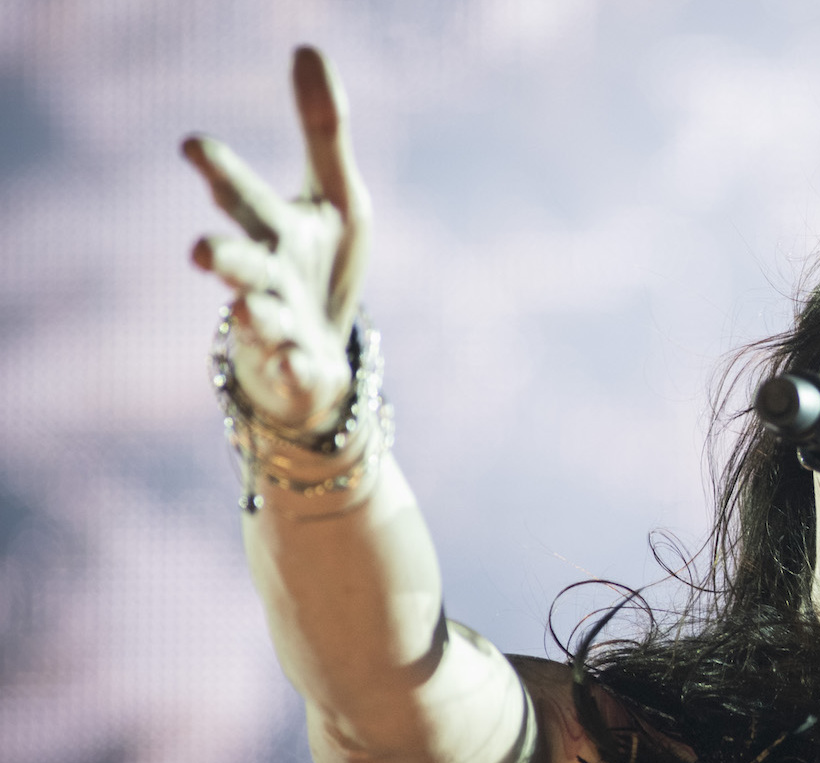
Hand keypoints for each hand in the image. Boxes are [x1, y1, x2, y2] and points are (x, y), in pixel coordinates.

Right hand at [185, 46, 371, 433]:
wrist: (317, 357)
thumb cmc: (318, 266)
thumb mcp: (336, 196)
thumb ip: (321, 129)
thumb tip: (307, 46)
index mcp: (275, 231)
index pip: (243, 196)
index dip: (220, 172)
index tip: (193, 144)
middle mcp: (267, 277)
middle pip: (240, 263)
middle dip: (221, 256)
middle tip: (199, 250)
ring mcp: (276, 327)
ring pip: (258, 319)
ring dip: (253, 312)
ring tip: (248, 306)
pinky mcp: (294, 368)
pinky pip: (293, 369)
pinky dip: (294, 367)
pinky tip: (299, 362)